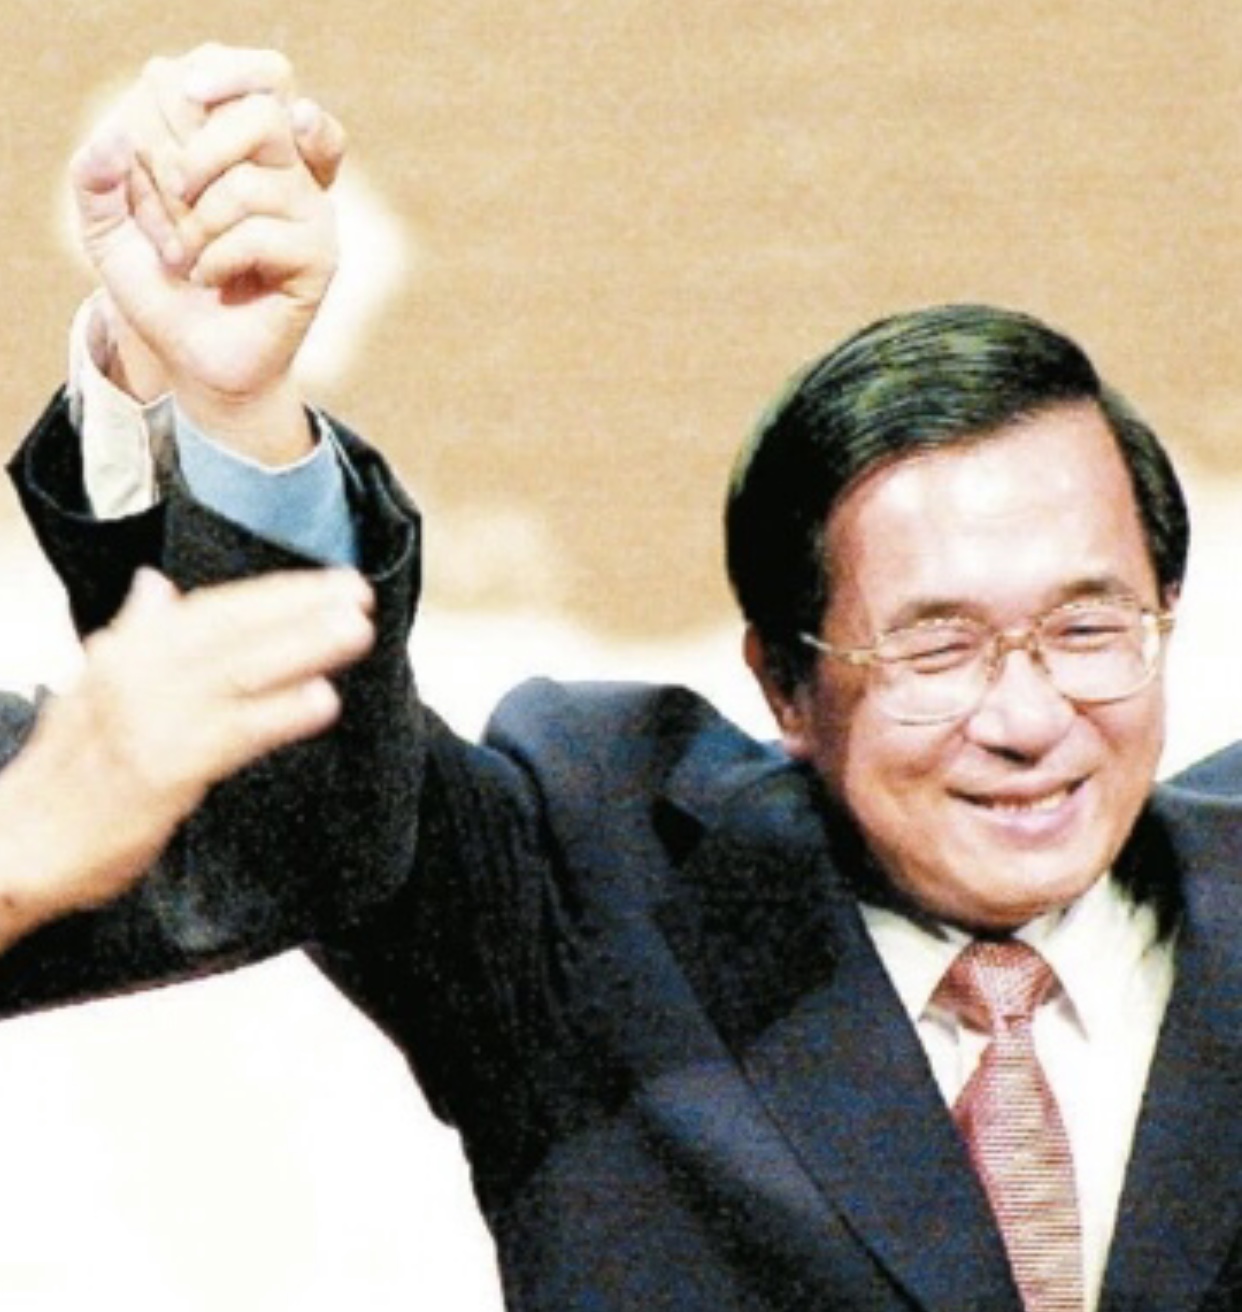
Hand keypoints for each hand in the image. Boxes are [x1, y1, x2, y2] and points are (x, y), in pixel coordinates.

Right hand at [0, 566, 372, 944]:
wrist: (17, 843)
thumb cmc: (65, 770)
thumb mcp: (91, 687)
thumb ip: (135, 634)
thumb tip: (156, 585)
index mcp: (126, 652)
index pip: (215, 609)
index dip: (278, 593)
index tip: (333, 582)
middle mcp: (137, 674)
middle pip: (233, 630)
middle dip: (300, 608)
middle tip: (358, 593)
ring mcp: (149, 720)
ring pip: (238, 672)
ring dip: (301, 647)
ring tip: (355, 630)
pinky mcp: (162, 770)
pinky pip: (232, 734)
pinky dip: (278, 713)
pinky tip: (322, 700)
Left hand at [72, 45, 345, 461]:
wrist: (194, 358)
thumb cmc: (161, 289)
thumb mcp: (109, 227)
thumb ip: (95, 176)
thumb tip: (116, 134)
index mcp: (246, 147)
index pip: (240, 81)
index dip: (203, 81)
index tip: (157, 98)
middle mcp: (286, 170)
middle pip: (263, 111)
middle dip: (199, 148)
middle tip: (173, 190)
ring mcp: (310, 213)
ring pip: (250, 184)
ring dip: (197, 225)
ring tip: (186, 258)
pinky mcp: (319, 257)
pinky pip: (261, 235)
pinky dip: (218, 258)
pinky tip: (211, 278)